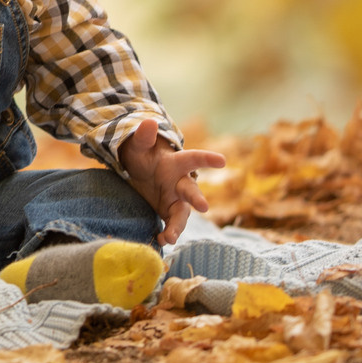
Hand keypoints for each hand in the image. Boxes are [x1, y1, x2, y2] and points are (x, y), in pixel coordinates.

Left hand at [119, 119, 224, 246]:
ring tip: (170, 236)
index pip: (193, 158)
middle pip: (191, 190)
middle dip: (197, 198)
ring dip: (178, 225)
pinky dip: (169, 233)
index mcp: (176, 163)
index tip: (222, 160)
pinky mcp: (169, 212)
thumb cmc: (143, 155)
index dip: (207, 159)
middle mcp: (181, 182)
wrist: (140, 171)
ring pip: (183, 213)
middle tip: (203, 206)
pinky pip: (172, 225)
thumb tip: (149, 122)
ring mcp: (176, 199)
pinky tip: (162, 240)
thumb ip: (144, 137)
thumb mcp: (139, 146)